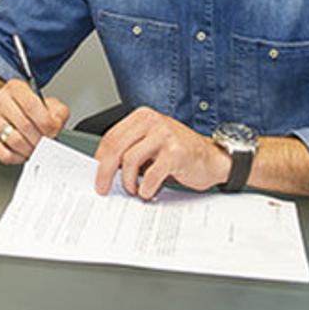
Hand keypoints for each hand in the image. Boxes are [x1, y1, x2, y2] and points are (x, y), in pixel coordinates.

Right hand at [0, 79, 69, 164]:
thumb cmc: (20, 109)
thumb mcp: (43, 103)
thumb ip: (57, 111)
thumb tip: (56, 124)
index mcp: (15, 88)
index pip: (33, 107)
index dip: (47, 124)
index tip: (53, 132)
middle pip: (25, 126)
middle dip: (40, 139)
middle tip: (46, 143)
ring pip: (16, 141)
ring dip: (30, 149)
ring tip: (35, 148)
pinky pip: (5, 155)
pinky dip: (18, 158)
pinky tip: (22, 152)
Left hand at [93, 107, 229, 199]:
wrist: (213, 159)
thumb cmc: (179, 153)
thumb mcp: (151, 143)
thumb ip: (130, 148)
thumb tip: (103, 168)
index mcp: (142, 117)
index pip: (111, 137)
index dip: (100, 158)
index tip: (95, 174)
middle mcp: (153, 121)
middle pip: (116, 147)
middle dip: (105, 171)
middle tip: (103, 188)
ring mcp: (165, 135)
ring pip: (129, 160)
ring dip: (127, 181)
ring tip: (133, 189)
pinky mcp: (176, 153)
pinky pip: (150, 174)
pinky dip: (145, 188)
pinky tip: (148, 192)